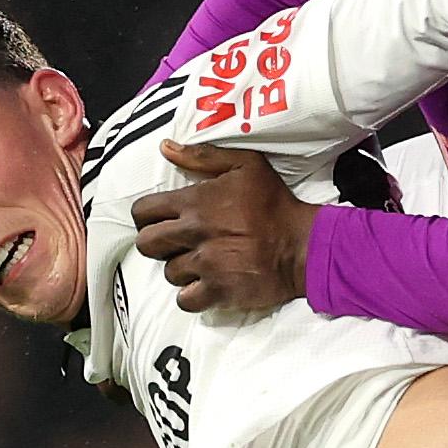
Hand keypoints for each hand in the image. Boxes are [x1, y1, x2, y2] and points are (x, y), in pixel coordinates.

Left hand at [135, 140, 310, 312]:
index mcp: (195, 202)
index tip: (160, 221)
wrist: (304, 245)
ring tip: (201, 264)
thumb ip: (202, 156)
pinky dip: (192, 296)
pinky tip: (204, 286)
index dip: (147, 216)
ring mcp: (205, 264)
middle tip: (177, 244)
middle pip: (148, 244)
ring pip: (169, 272)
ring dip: (181, 270)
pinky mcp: (218, 291)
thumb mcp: (246, 165)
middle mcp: (194, 233)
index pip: (144, 211)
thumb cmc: (275, 204)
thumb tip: (165, 147)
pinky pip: (185, 300)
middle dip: (157, 244)